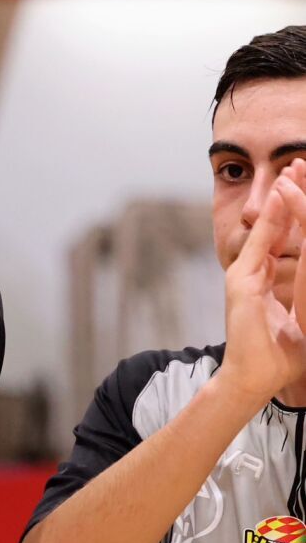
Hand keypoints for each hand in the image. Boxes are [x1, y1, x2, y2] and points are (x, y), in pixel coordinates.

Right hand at [219, 160, 305, 406]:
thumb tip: (301, 266)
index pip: (286, 237)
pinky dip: (272, 218)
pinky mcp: (242, 282)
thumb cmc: (278, 356)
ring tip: (294, 171)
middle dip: (291, 194)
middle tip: (301, 164)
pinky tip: (282, 198)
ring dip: (284, 197)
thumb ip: (297, 295)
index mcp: (264, 278)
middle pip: (278, 224)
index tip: (302, 185)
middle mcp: (252, 270)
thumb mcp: (299, 318)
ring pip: (270, 228)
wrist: (253, 378)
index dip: (295, 211)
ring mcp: (244, 274)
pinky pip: (262, 243)